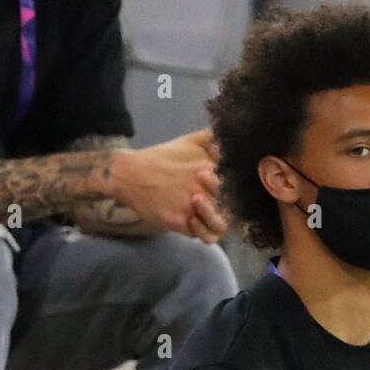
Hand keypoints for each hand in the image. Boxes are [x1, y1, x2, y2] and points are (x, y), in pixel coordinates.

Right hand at [109, 130, 228, 242]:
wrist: (130, 174)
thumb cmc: (163, 158)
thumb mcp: (188, 141)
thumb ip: (212, 138)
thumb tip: (229, 134)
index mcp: (209, 167)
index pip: (238, 185)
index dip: (239, 190)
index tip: (231, 190)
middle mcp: (203, 186)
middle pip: (233, 207)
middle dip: (228, 206)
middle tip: (212, 201)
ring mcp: (191, 205)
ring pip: (221, 226)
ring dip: (215, 220)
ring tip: (200, 211)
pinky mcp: (179, 221)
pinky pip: (203, 236)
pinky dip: (202, 231)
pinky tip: (193, 220)